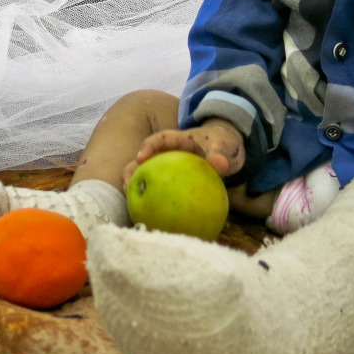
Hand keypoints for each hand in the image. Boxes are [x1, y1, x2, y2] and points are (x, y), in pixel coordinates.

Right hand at [120, 118, 245, 189]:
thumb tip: (219, 164)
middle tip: (126, 184)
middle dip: (132, 169)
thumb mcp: (226, 146)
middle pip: (144, 158)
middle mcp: (168, 152)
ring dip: (135, 184)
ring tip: (130, 200)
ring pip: (146, 173)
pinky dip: (152, 198)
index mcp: (180, 139)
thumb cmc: (223, 145)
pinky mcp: (170, 179)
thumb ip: (221, 153)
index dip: (149, 146)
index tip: (141, 157)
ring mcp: (167, 165)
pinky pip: (159, 188)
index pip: (161, 139)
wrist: (226, 150)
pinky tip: (150, 214)